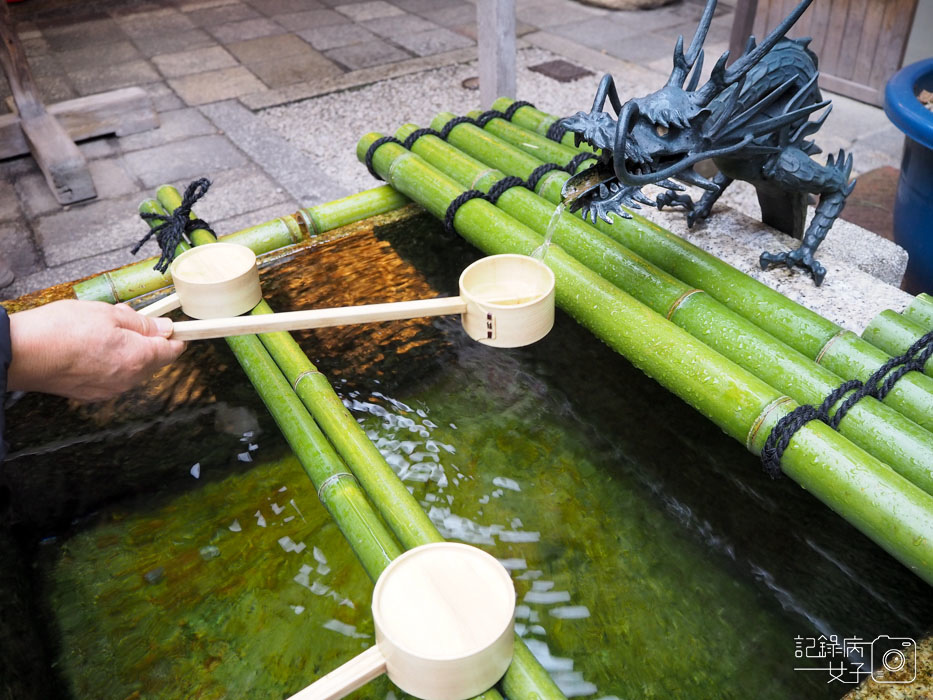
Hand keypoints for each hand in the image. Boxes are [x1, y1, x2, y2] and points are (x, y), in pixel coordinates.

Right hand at [7, 300, 184, 400]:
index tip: (173, 327)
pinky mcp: (91, 395)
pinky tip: (91, 349)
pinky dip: (110, 363)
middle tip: (125, 320)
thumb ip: (142, 323)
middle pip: (153, 361)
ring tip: (102, 331)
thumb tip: (164, 327)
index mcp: (138, 358)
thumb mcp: (108, 314)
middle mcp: (128, 379)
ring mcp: (110, 390)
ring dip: (127, 351)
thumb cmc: (61, 330)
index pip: (172, 351)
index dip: (174, 337)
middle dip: (146, 340)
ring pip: (132, 369)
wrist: (22, 354)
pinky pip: (113, 377)